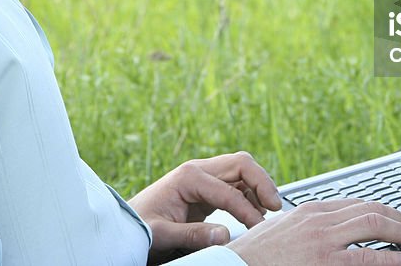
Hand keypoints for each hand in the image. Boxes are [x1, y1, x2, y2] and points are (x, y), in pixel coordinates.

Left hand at [128, 151, 280, 262]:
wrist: (126, 223)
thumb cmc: (139, 227)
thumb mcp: (161, 234)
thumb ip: (191, 235)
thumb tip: (224, 236)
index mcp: (188, 177)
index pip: (229, 190)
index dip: (247, 210)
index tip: (258, 229)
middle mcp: (198, 171)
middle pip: (241, 164)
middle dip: (262, 182)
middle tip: (275, 207)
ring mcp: (204, 177)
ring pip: (242, 171)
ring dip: (259, 186)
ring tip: (269, 210)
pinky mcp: (207, 188)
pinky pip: (236, 184)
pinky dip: (250, 194)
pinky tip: (255, 210)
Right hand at [228, 198, 400, 265]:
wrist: (236, 265)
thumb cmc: (256, 255)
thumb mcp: (285, 232)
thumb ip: (307, 228)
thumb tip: (330, 233)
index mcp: (311, 211)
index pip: (356, 203)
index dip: (382, 210)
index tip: (395, 217)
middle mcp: (320, 220)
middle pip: (370, 210)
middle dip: (398, 218)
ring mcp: (323, 241)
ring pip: (372, 226)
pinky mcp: (324, 263)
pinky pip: (365, 258)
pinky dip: (389, 257)